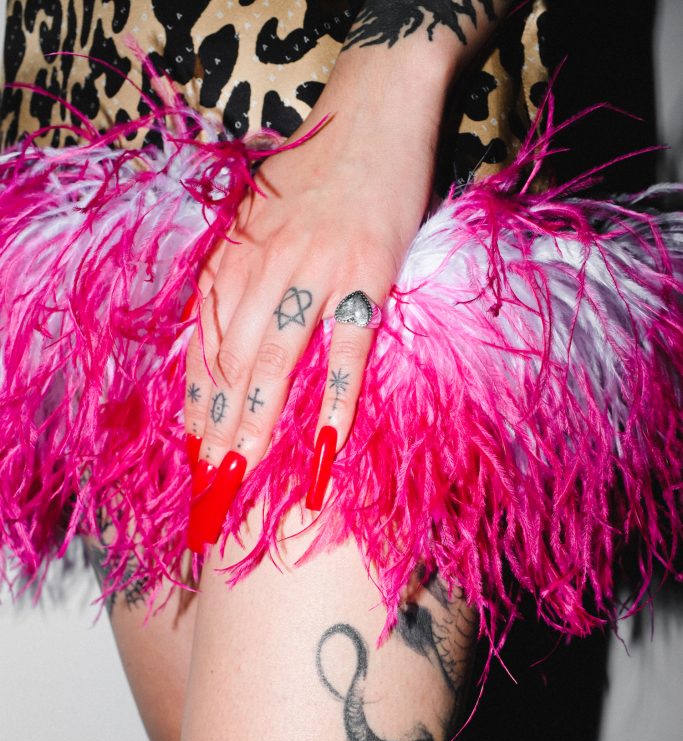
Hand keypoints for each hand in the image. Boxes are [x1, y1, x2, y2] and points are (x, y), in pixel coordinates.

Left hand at [183, 80, 437, 551]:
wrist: (371, 113)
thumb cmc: (315, 172)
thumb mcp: (260, 217)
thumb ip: (240, 275)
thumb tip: (221, 342)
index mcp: (234, 253)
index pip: (202, 340)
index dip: (194, 397)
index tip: (191, 446)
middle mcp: (262, 264)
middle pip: (230, 359)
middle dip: (217, 423)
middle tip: (211, 478)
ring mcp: (314, 271)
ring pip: (274, 360)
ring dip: (257, 421)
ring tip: (246, 471)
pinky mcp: (365, 276)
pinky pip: (346, 352)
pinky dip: (334, 402)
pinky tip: (323, 444)